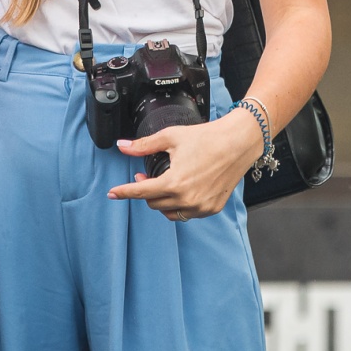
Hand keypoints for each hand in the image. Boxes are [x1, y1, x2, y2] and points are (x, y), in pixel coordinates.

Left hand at [109, 109, 261, 219]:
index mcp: (174, 183)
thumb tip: (123, 146)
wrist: (238, 142)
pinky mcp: (211, 208)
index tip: (112, 193)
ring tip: (163, 184)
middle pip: (153, 203)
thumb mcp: (171, 137)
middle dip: (145, 191)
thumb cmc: (207, 137)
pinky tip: (181, 190)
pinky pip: (187, 213)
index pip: (140, 193)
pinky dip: (179, 205)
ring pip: (169, 212)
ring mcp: (200, 207)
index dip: (123, 192)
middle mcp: (187, 199)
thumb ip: (144, 145)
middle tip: (144, 176)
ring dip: (161, 201)